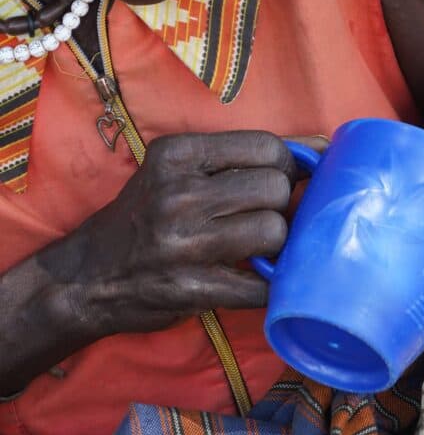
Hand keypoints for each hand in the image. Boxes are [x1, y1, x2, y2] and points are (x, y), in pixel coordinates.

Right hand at [39, 131, 295, 337]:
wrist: (86, 276)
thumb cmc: (149, 214)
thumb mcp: (180, 169)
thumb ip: (246, 154)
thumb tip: (326, 146)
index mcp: (177, 154)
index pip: (268, 147)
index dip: (288, 166)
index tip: (281, 180)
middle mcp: (178, 194)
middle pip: (276, 189)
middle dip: (281, 205)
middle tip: (263, 215)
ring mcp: (182, 244)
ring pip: (274, 232)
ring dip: (276, 245)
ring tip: (255, 247)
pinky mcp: (190, 288)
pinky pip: (262, 285)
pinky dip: (270, 285)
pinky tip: (254, 278)